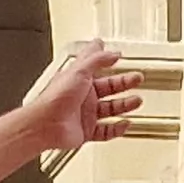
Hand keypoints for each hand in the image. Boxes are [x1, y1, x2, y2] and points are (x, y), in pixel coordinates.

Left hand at [18, 41, 145, 154]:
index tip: (119, 57)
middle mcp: (82, 96)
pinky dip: (117, 128)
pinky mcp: (86, 132)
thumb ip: (96, 59)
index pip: (96, 67)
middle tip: (137, 79)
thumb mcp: (79, 71)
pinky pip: (106, 131)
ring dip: (124, 105)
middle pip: (108, 88)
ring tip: (137, 101)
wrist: (46, 125)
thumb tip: (110, 51)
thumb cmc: (55, 98)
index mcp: (78, 80)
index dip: (108, 62)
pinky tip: (125, 124)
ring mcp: (84, 115)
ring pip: (110, 109)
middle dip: (124, 83)